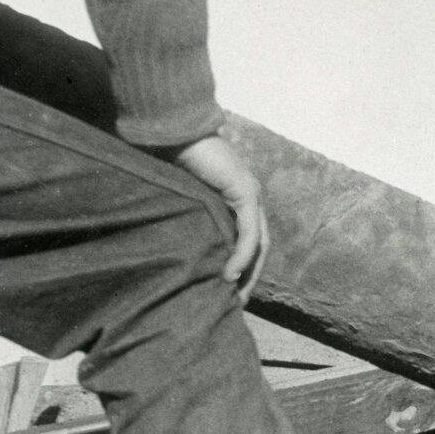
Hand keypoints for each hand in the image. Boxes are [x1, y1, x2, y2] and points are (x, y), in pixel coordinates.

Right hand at [172, 135, 268, 303]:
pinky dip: (242, 255)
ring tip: (234, 295)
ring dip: (248, 272)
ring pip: (260, 244)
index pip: (252, 240)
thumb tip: (180, 245)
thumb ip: (192, 217)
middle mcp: (251, 197)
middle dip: (251, 276)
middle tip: (238, 302)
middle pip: (261, 247)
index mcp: (240, 198)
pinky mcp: (245, 192)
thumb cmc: (173, 159)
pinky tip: (231, 274)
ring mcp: (252, 194)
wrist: (175, 131)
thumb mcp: (186, 197)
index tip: (231, 290)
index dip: (244, 265)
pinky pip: (249, 233)